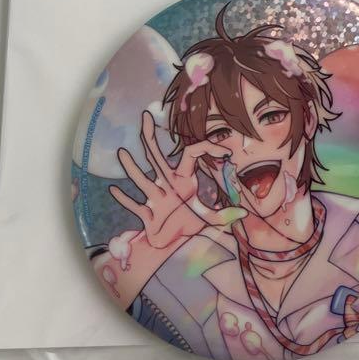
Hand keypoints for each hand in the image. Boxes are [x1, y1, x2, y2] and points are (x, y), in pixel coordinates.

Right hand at [109, 111, 231, 249]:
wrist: (172, 243)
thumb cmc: (188, 224)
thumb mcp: (210, 218)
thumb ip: (225, 215)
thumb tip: (244, 213)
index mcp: (184, 179)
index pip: (192, 154)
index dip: (207, 147)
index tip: (226, 151)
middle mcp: (167, 184)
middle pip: (157, 157)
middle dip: (150, 137)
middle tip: (145, 116)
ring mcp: (155, 198)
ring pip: (142, 180)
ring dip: (132, 168)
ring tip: (122, 152)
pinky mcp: (148, 216)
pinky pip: (135, 206)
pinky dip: (125, 200)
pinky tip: (114, 190)